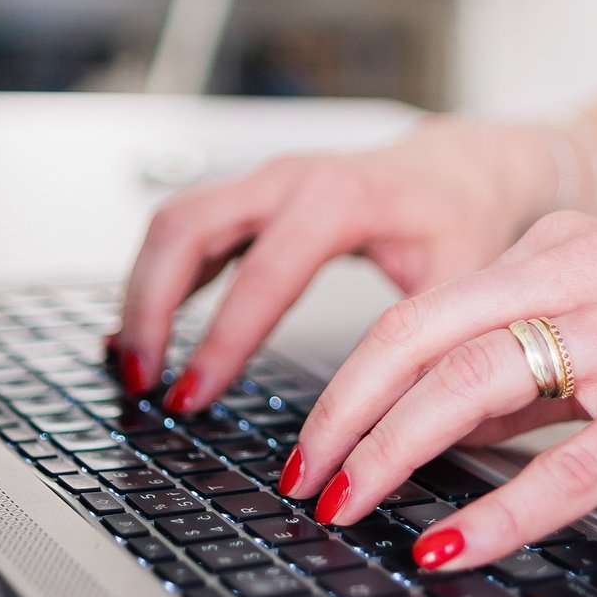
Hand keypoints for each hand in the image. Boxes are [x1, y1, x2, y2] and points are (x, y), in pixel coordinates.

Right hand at [111, 119, 560, 411]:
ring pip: (173, 223)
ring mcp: (264, 182)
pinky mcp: (252, 199)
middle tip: (142, 380)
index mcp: (339, 198)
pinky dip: (158, 278)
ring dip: (142, 292)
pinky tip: (147, 329)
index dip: (221, 342)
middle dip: (150, 307)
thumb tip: (390, 428)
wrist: (461, 168)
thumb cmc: (461, 217)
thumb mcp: (459, 283)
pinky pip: (186, 229)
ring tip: (134, 364)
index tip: (194, 396)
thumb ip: (421, 347)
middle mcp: (289, 179)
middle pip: (185, 228)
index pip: (260, 275)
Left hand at [279, 211, 596, 573]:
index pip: (427, 307)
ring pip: (478, 388)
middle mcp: (595, 272)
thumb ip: (532, 366)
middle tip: (304, 478)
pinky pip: (571, 465)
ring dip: (396, 456)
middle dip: (347, 414)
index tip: (312, 439)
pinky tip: (455, 546)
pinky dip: (499, 512)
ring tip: (351, 507)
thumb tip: (434, 425)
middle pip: (427, 336)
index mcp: (570, 244)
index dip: (353, 377)